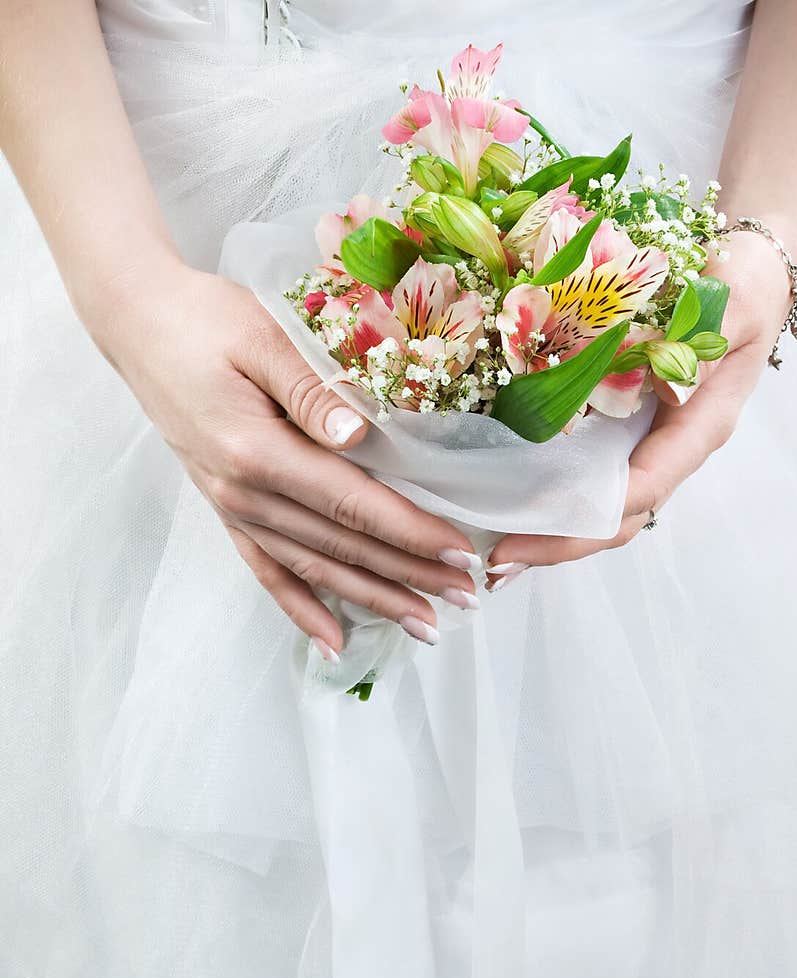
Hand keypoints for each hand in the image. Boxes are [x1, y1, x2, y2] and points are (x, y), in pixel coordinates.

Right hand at [96, 258, 481, 657]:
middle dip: (409, 575)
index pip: (351, 503)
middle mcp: (245, 494)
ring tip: (424, 626)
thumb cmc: (204, 322)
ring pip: (315, 568)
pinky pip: (267, 572)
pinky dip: (301, 610)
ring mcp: (234, 508)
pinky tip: (333, 643)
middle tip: (466, 596)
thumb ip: (310, 389)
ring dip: (372, 600)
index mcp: (257, 452)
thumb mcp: (260, 336)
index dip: (409, 532)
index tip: (458, 554)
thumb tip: (360, 435)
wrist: (138, 326)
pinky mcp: (228, 510)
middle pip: (343, 545)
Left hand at [486, 230, 792, 584]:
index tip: (531, 526)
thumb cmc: (743, 286)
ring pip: (600, 508)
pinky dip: (550, 497)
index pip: (641, 489)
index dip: (587, 517)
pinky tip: (506, 507)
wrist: (749, 270)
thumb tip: (654, 379)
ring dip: (549, 533)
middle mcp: (671, 448)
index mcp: (697, 429)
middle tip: (496, 562)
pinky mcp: (626, 431)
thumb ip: (698, 344)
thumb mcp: (730, 305)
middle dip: (557, 544)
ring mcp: (648, 444)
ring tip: (493, 554)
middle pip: (616, 519)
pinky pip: (589, 477)